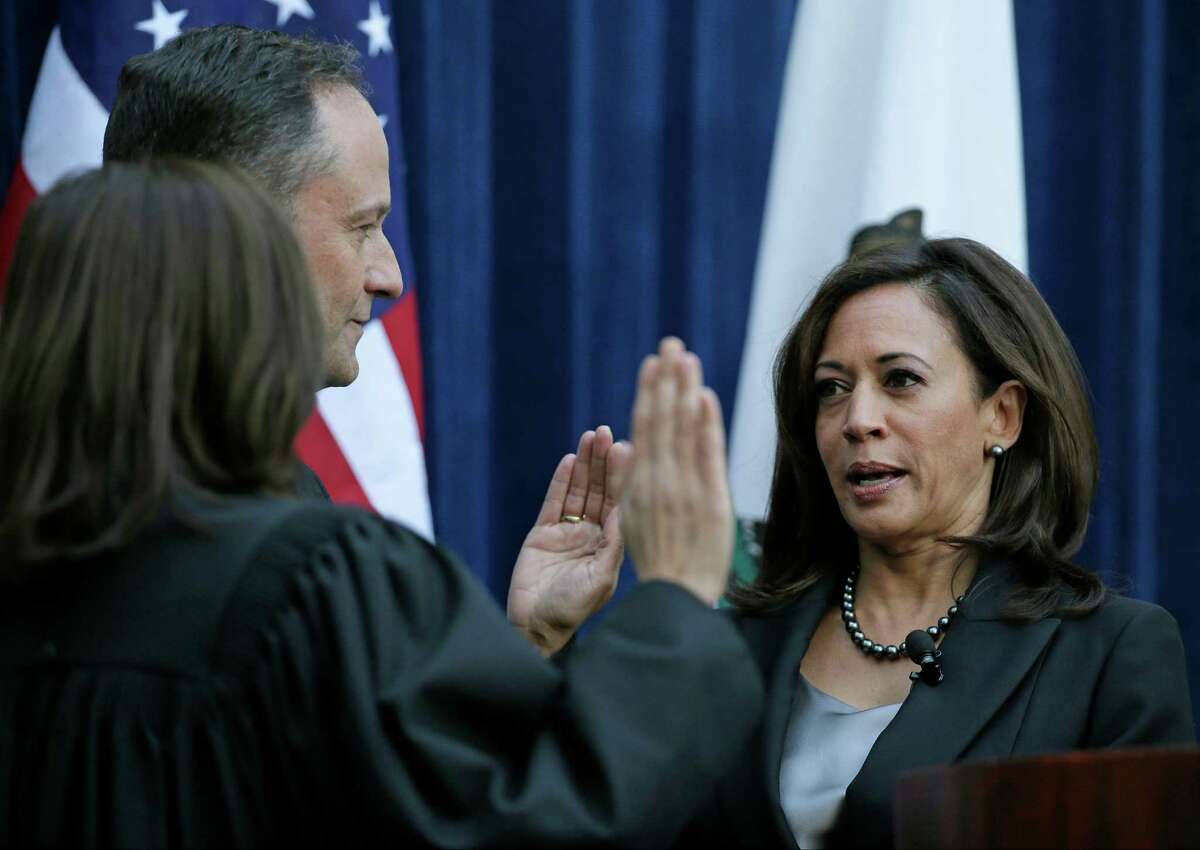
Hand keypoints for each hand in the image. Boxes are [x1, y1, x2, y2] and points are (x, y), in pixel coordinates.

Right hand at [507, 425, 631, 655]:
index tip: (628, 448)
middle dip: (604, 461)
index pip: (620, 501)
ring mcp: (567, 532)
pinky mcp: (542, 533)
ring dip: (584, 464)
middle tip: (607, 433)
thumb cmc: (574, 609)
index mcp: (611, 544)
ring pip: (578, 490)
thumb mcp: (602, 578)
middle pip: (599, 489)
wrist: (536, 627)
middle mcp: (592, 534)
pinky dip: (561, 481)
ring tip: (591, 437)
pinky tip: (569, 460)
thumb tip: (625, 509)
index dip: (623, 475)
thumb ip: (613, 544)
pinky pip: (553, 501)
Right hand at [621, 338, 732, 605]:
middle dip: (666, 379)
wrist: (675, 601)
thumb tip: (631, 446)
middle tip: (671, 343)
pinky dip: (705, 425)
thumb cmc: (659, 565)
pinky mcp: (708, 502)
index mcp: (638, 485)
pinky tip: (704, 396)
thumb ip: (636, 483)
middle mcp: (657, 482)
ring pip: (681, 430)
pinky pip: (706, 456)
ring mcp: (683, 490)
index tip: (655, 364)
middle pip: (661, 420)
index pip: (645, 428)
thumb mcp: (634, 522)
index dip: (649, 393)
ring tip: (686, 357)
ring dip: (684, 390)